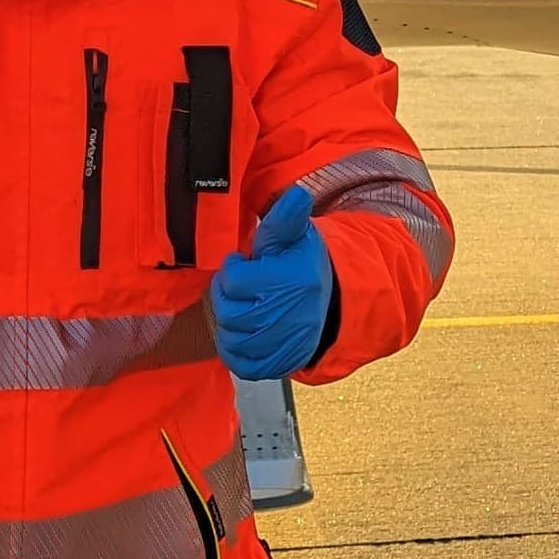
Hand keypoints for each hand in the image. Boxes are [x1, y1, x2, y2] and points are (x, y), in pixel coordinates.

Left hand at [210, 184, 335, 378]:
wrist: (331, 302)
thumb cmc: (302, 265)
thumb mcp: (295, 237)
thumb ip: (286, 218)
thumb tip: (297, 194)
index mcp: (292, 279)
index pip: (234, 279)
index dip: (233, 270)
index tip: (244, 264)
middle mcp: (290, 314)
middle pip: (230, 312)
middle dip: (228, 298)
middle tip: (241, 289)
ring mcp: (286, 343)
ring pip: (232, 338)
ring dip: (230, 324)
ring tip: (244, 308)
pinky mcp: (280, 364)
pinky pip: (242, 364)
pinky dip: (235, 351)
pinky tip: (244, 333)